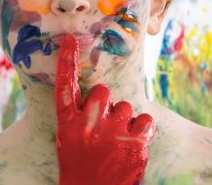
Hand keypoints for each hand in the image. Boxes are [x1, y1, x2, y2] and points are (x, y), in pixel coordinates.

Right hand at [55, 35, 154, 184]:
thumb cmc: (82, 171)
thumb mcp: (70, 145)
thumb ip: (80, 121)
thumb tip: (96, 99)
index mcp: (68, 126)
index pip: (65, 88)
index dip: (66, 62)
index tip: (71, 40)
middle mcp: (89, 124)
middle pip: (102, 90)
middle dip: (106, 103)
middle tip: (105, 124)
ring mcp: (113, 131)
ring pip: (127, 106)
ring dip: (125, 121)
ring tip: (117, 144)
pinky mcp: (136, 140)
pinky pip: (146, 120)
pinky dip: (143, 131)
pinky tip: (133, 146)